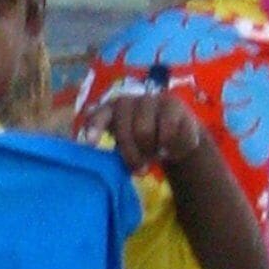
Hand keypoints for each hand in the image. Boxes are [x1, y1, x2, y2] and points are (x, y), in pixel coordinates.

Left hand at [86, 83, 206, 173]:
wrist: (178, 140)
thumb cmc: (144, 145)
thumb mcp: (127, 149)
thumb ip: (115, 150)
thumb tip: (102, 162)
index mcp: (111, 110)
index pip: (99, 115)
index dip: (94, 127)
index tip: (90, 143)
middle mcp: (128, 101)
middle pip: (125, 130)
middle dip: (131, 155)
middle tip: (139, 170)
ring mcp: (150, 99)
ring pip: (144, 131)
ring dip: (150, 150)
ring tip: (155, 155)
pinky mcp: (172, 103)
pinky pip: (167, 129)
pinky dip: (167, 144)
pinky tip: (168, 147)